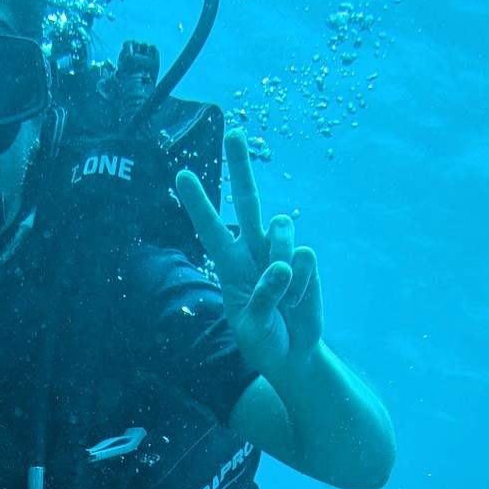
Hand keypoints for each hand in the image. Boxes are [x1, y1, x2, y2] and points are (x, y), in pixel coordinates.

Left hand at [175, 130, 323, 377]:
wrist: (294, 355)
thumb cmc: (263, 341)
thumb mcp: (251, 329)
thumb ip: (261, 298)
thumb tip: (282, 265)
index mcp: (228, 265)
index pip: (210, 229)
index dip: (198, 202)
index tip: (181, 175)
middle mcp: (253, 251)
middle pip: (247, 200)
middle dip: (240, 167)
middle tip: (235, 133)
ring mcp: (281, 253)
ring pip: (280, 228)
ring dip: (280, 258)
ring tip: (282, 293)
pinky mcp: (307, 263)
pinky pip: (305, 258)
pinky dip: (301, 284)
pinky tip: (297, 303)